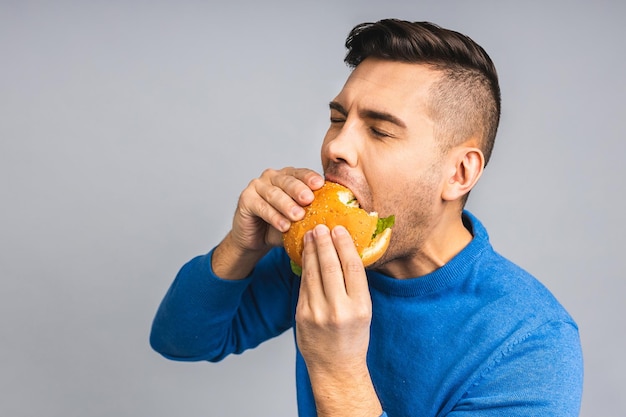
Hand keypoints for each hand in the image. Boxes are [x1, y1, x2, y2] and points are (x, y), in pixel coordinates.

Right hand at [213, 167, 322, 279]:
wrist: (255, 239)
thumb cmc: (280, 226)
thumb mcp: (300, 220)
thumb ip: (313, 214)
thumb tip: (337, 219)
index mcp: (289, 177)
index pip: (301, 173)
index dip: (310, 177)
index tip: (320, 184)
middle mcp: (273, 177)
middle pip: (287, 181)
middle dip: (299, 189)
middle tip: (309, 199)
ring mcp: (257, 186)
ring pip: (274, 193)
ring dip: (287, 205)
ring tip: (298, 216)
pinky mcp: (246, 199)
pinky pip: (261, 207)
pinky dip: (273, 216)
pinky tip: (283, 225)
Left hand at [296, 224, 381, 415]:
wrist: (335, 368)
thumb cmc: (353, 338)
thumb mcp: (364, 312)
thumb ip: (354, 286)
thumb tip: (345, 252)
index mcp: (360, 307)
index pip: (351, 268)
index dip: (344, 245)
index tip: (339, 229)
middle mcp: (339, 310)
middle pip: (329, 266)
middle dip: (324, 243)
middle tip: (320, 226)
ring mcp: (317, 313)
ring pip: (312, 273)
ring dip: (310, 251)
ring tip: (311, 235)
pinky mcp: (302, 315)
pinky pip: (303, 285)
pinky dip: (304, 268)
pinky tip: (305, 255)